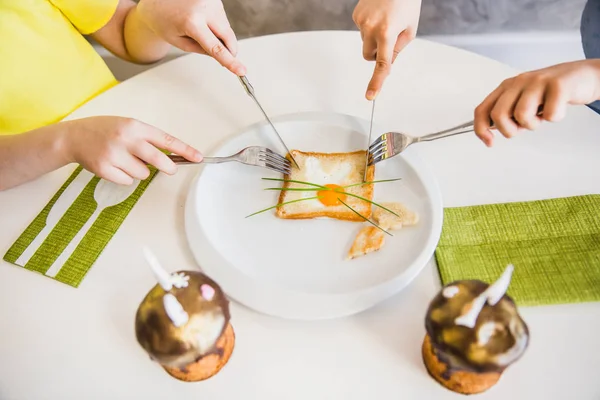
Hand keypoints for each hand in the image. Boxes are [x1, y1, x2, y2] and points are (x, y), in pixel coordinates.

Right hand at [64, 117, 201, 184]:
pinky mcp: (104, 169)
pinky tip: (115, 167)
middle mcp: (125, 139)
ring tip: (126, 161)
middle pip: (158, 160)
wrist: (73, 137)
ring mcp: (114, 154)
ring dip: (140, 171)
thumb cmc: (104, 131)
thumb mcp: (127, 126)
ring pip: (143, 173)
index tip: (198, 157)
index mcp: (134, 126)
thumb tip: (171, 156)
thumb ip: (147, 139)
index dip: (185, 150)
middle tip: (170, 169)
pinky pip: (127, 181)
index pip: (166, 140)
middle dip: (168, 167)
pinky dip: (125, 178)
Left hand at [137, 0, 244, 74]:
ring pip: (226, 28)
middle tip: (226, 59)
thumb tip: (222, 55)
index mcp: (192, 22)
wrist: (156, 0)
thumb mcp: (180, 42)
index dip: (230, 61)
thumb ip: (202, 50)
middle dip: (229, 50)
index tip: (241, 70)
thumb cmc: (163, 20)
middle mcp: (203, 8)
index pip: (216, 48)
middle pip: (228, 36)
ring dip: (219, 34)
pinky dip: (217, 25)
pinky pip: (222, 18)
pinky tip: (203, 21)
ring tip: (199, 29)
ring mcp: (211, 0)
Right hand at [353, 0, 421, 99]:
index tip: (371, 95)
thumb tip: (387, 61)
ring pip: (365, 43)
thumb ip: (397, 49)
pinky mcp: (356, 15)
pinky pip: (362, 30)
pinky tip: (379, 14)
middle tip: (390, 39)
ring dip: (375, 38)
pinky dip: (370, 27)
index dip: (376, 82)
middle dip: (378, 53)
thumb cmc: (406, 1)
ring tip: (386, 20)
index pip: (381, 64)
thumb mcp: (410, 28)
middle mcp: (371, 28)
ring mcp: (361, 21)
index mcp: (387, 33)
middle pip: (369, 56)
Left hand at [474, 60, 599, 146]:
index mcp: (507, 87)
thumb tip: (489, 133)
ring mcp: (538, 82)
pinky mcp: (558, 85)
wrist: (582, 76)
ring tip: (541, 116)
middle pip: (498, 115)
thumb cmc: (550, 93)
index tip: (489, 142)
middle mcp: (519, 82)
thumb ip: (507, 114)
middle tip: (523, 127)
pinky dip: (554, 117)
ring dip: (533, 125)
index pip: (482, 110)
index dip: (481, 130)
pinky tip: (558, 108)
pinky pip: (549, 115)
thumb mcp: (523, 101)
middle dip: (510, 130)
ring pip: (522, 116)